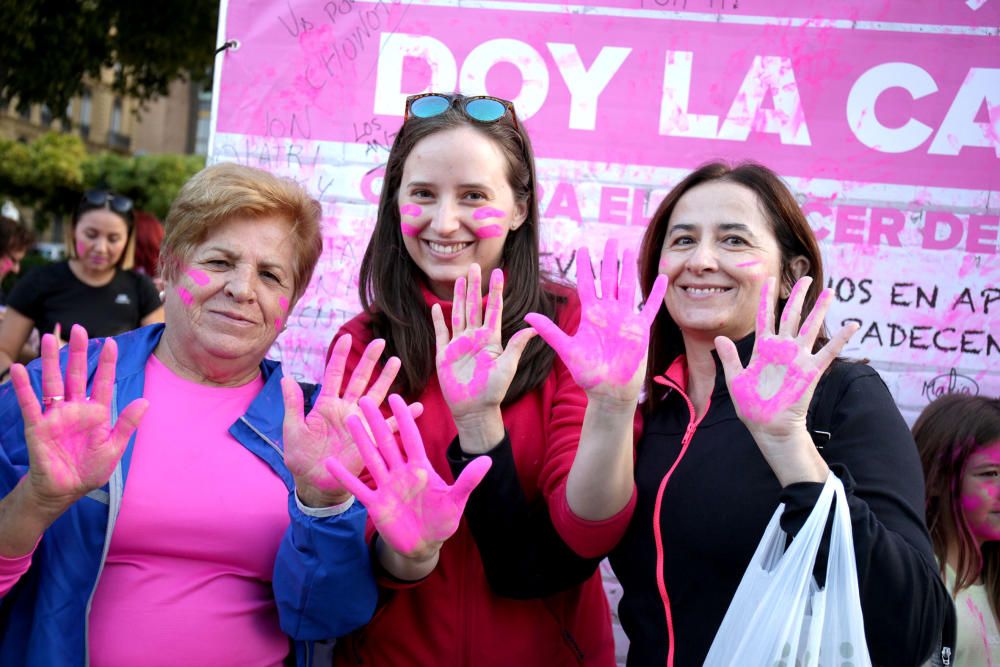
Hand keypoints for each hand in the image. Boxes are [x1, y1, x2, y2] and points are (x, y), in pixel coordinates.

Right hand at [9, 325, 147, 513]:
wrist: (66, 490)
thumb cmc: (90, 469)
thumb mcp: (114, 448)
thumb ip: (127, 424)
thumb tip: (145, 401)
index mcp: (97, 412)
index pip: (103, 382)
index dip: (106, 363)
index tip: (111, 342)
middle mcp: (75, 409)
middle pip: (76, 374)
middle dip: (78, 352)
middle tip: (78, 328)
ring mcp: (55, 415)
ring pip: (53, 382)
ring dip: (51, 360)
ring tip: (50, 337)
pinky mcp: (38, 426)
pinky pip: (30, 403)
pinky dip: (24, 387)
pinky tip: (19, 369)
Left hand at [282, 334, 419, 506]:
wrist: (314, 482)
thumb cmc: (301, 456)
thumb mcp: (292, 428)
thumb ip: (293, 404)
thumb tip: (286, 377)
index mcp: (326, 405)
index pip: (334, 375)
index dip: (340, 357)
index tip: (347, 338)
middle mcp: (346, 409)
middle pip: (360, 379)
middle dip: (370, 360)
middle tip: (381, 341)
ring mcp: (360, 422)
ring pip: (376, 396)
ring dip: (386, 380)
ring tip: (396, 362)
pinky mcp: (370, 438)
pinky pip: (390, 426)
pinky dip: (403, 417)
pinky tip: (416, 407)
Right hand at [325, 395, 491, 560]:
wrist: (425, 546)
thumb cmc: (442, 521)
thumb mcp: (456, 500)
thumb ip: (468, 481)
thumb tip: (487, 461)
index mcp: (420, 468)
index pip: (411, 438)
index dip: (404, 418)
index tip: (396, 397)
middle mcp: (401, 473)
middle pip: (387, 442)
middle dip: (377, 422)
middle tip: (365, 400)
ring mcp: (386, 487)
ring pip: (371, 459)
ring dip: (361, 441)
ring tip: (349, 420)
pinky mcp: (375, 503)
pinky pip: (358, 488)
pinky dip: (345, 477)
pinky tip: (331, 463)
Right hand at [432, 264, 535, 418]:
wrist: (474, 409)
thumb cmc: (494, 391)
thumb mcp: (507, 366)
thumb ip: (517, 345)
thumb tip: (534, 327)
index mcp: (490, 339)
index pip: (492, 309)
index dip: (494, 291)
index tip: (498, 273)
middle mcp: (474, 338)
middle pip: (473, 306)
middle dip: (474, 286)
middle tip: (474, 266)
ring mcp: (458, 345)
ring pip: (457, 314)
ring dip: (458, 297)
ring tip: (459, 279)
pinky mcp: (444, 355)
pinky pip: (440, 333)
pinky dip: (437, 320)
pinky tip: (435, 307)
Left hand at [525, 240, 667, 402]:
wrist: (608, 391)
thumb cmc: (588, 374)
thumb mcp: (566, 350)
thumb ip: (550, 331)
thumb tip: (527, 317)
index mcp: (591, 315)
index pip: (588, 284)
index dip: (586, 267)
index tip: (583, 248)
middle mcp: (608, 313)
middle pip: (610, 279)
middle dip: (610, 260)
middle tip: (611, 239)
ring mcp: (625, 319)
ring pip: (628, 287)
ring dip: (629, 269)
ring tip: (631, 250)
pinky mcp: (640, 330)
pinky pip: (649, 308)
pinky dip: (655, 294)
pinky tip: (661, 278)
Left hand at [715, 277, 858, 441]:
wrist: (769, 428)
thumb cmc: (751, 407)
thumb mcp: (736, 380)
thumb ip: (730, 358)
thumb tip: (719, 338)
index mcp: (762, 349)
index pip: (765, 317)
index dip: (767, 299)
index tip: (769, 279)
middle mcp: (782, 349)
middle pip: (791, 315)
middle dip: (797, 296)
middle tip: (805, 277)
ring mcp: (797, 358)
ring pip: (810, 327)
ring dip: (820, 310)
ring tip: (830, 291)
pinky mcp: (810, 371)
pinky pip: (828, 353)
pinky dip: (841, 339)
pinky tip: (852, 325)